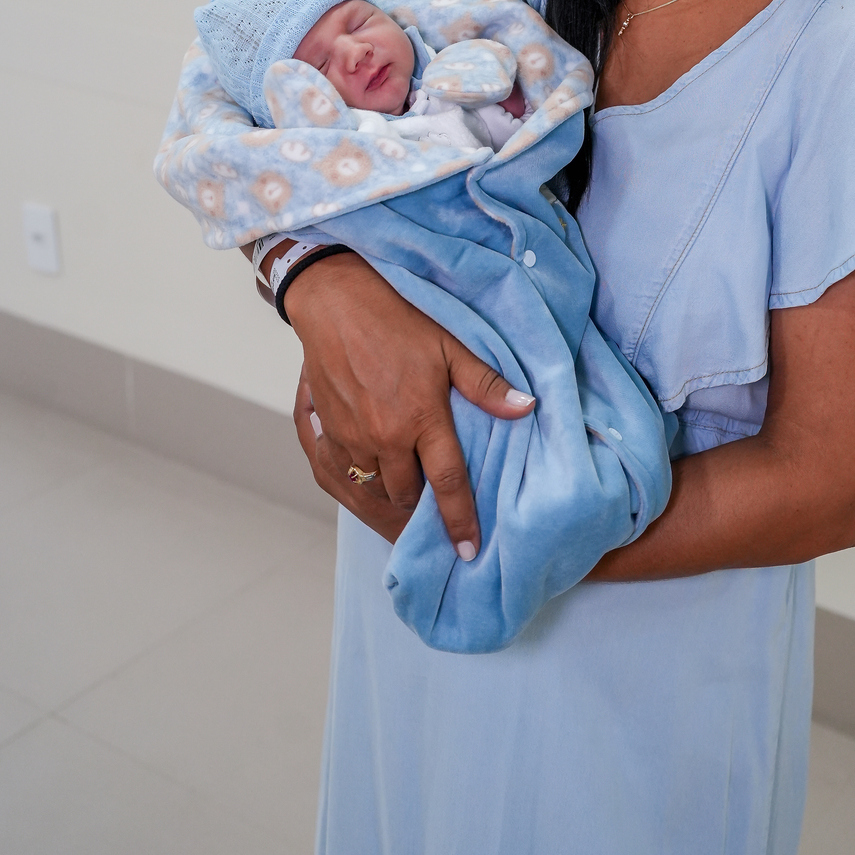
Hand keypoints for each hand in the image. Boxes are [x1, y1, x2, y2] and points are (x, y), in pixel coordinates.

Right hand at [284, 251, 533, 553]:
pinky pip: (345, 477)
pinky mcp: (328, 433)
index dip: (459, 520)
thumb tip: (526, 407)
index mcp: (421, 418)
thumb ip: (485, 384)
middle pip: (408, 496)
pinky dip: (362, 484)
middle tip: (437, 513)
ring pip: (376, 491)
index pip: (447, 484)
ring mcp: (353, 438)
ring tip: (409, 500)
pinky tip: (374, 478)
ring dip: (393, 498)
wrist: (336, 304)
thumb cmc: (397, 321)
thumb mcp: (450, 347)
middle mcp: (385, 436)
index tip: (468, 550)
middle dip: (423, 510)